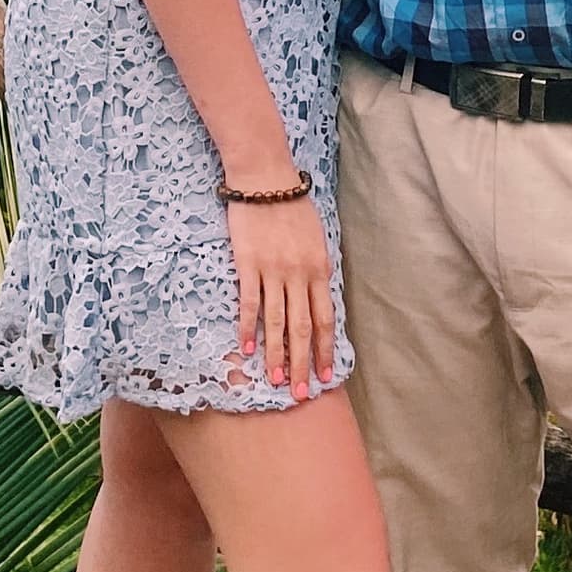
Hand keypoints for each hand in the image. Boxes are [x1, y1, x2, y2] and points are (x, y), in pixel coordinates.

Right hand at [226, 189, 338, 399]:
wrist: (265, 179)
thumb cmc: (293, 206)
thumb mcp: (317, 238)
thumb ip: (317, 270)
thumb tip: (320, 300)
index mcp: (320, 269)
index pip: (324, 319)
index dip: (323, 350)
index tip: (323, 376)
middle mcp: (299, 274)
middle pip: (302, 328)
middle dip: (301, 363)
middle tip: (299, 393)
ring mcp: (273, 271)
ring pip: (276, 322)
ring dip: (275, 355)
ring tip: (274, 381)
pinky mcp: (248, 264)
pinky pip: (249, 303)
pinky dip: (248, 328)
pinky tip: (246, 350)